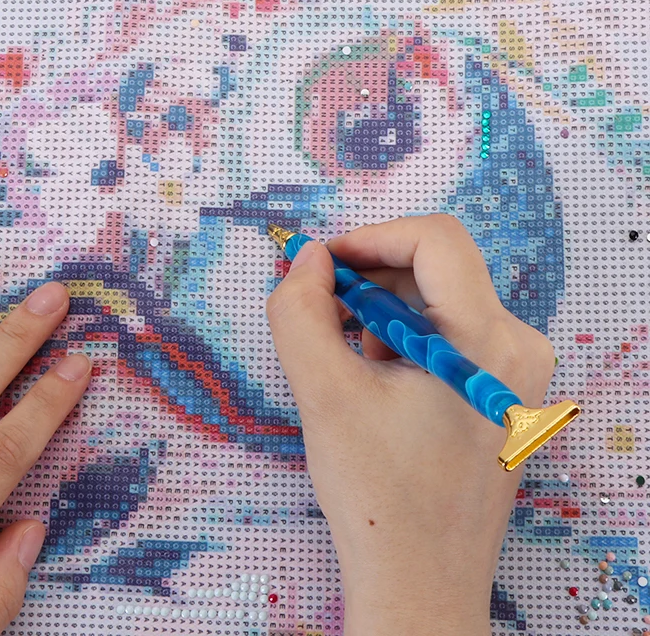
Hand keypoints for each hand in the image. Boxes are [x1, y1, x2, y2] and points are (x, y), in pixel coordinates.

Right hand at [266, 215, 555, 635]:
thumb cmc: (379, 494)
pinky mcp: (505, 391)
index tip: (323, 263)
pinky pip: (451, 332)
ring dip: (384, 312)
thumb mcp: (322, 392)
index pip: (436, 239)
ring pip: (440, 299)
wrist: (421, 581)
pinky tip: (375, 382)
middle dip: (371, 278)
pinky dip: (404, 338)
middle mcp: (518, 347)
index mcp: (487, 341)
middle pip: (437, 268)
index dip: (371, 236)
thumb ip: (300, 310)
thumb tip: (308, 258)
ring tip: (349, 362)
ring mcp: (518, 372)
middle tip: (321, 309)